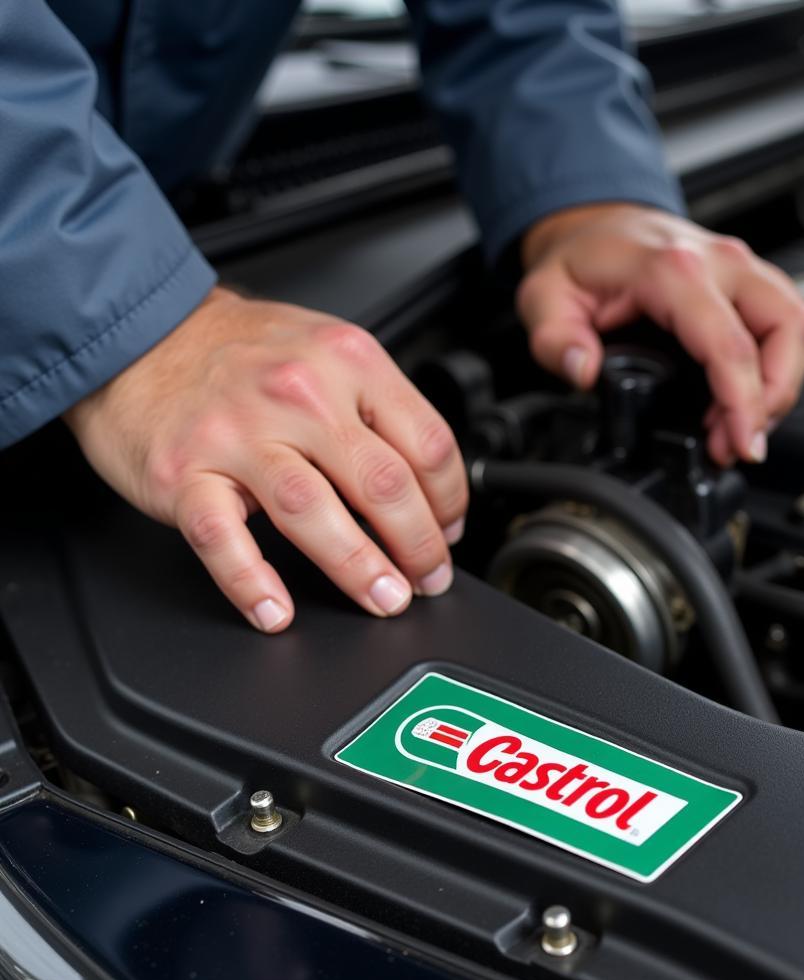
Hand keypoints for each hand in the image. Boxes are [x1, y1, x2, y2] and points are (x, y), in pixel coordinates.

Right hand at [63, 287, 467, 631]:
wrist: (143, 333)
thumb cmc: (241, 351)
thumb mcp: (328, 350)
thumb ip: (379, 408)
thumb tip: (430, 489)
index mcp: (347, 362)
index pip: (427, 443)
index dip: (450, 501)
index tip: (449, 531)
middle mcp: (299, 394)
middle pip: (382, 483)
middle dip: (419, 545)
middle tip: (428, 579)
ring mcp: (239, 434)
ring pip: (313, 512)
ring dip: (359, 567)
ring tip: (385, 599)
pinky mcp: (186, 472)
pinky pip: (222, 537)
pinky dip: (251, 581)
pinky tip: (276, 611)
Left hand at [518, 203, 803, 465]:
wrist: (593, 225)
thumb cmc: (578, 260)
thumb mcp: (544, 299)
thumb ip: (556, 341)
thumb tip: (583, 372)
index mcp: (671, 269)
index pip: (728, 342)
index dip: (742, 402)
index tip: (738, 443)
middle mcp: (719, 261)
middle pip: (786, 329)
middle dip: (775, 398)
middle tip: (739, 443)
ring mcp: (741, 266)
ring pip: (797, 324)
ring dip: (782, 384)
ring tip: (741, 427)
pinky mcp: (749, 280)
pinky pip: (786, 321)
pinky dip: (778, 366)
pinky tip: (743, 400)